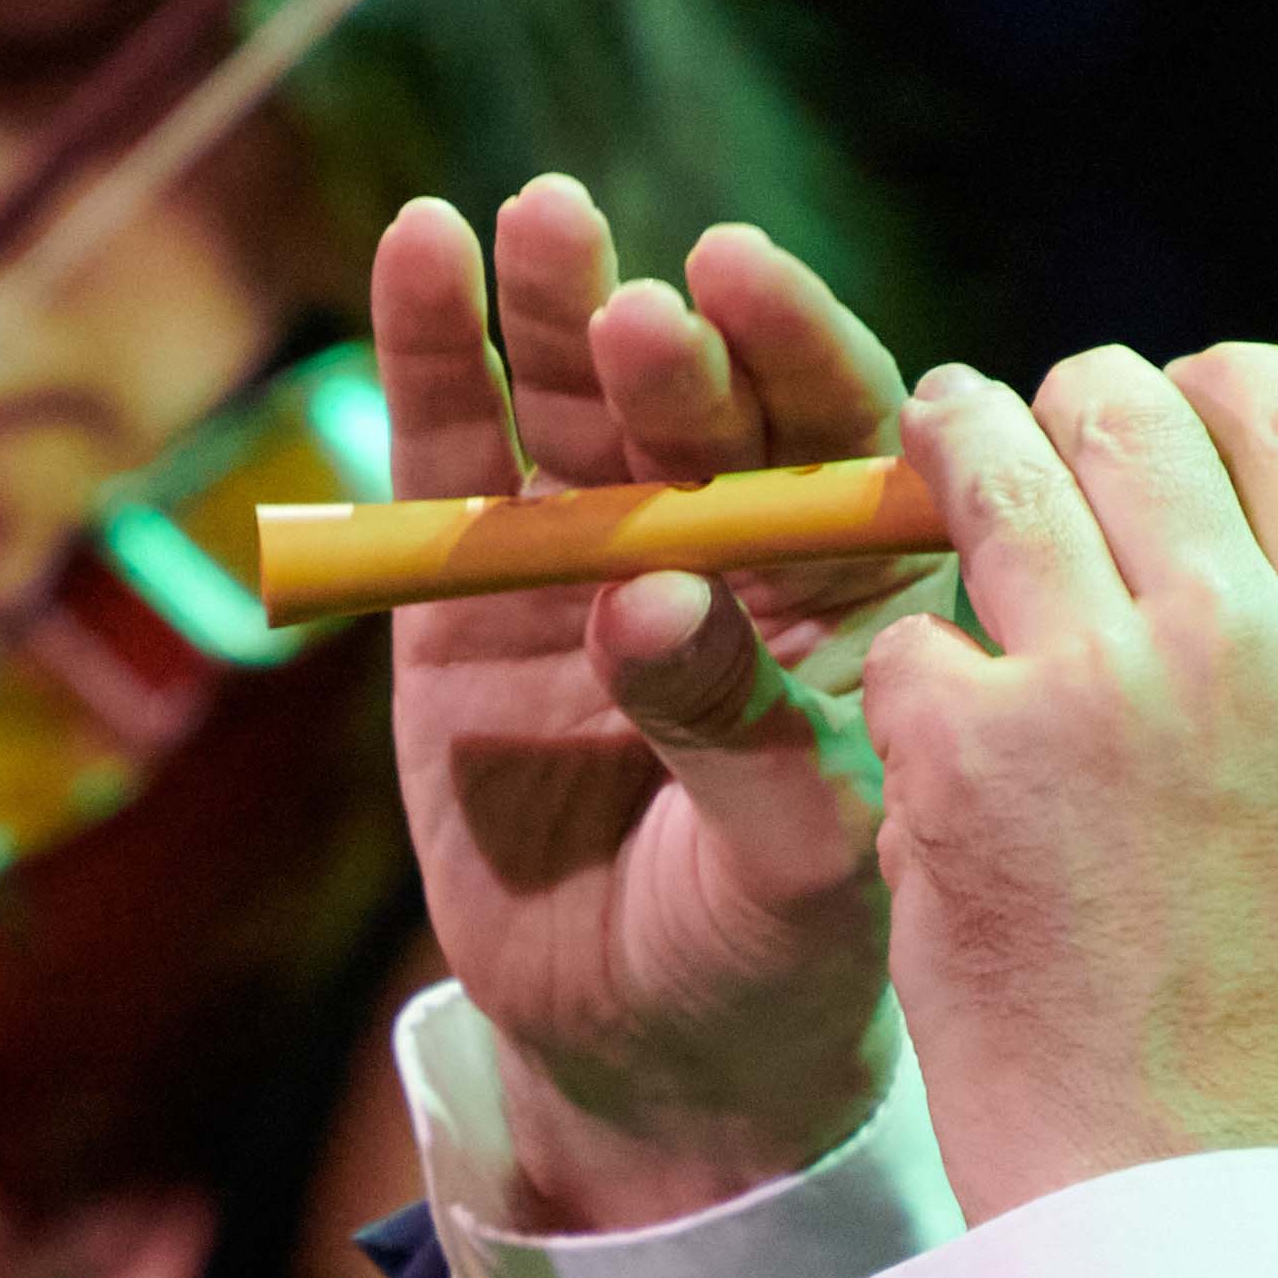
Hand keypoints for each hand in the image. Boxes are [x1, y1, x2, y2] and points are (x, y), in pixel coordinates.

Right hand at [373, 177, 929, 1227]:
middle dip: (671, 349)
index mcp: (856, 581)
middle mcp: (731, 538)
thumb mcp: (789, 861)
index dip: (793, 351)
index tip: (743, 282)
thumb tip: (647, 601)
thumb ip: (735, 729)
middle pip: (703, 405)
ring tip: (542, 224)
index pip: (839, 434)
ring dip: (553, 306)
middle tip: (640, 314)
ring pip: (575, 402)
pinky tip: (421, 248)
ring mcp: (592, 553)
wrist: (649, 1054)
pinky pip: (453, 457)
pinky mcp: (466, 591)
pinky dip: (430, 351)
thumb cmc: (774, 954)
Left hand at [865, 347, 1277, 1223]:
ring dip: (948, 455)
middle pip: (1123, 410)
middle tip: (1009, 436)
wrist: (1187, 1179)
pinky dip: (915, 685)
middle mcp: (1243, 632)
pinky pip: (908, 639)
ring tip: (925, 466)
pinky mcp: (961, 747)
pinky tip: (938, 752)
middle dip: (1057, 410)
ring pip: (988, 471)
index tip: (1157, 409)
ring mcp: (1096, 681)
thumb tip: (1248, 487)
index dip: (1200, 387)